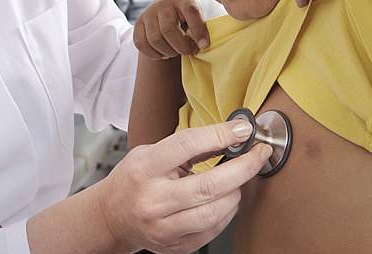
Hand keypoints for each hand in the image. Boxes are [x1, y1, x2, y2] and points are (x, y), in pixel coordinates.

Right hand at [96, 120, 271, 253]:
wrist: (112, 216)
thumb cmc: (134, 179)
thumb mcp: (150, 153)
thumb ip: (187, 146)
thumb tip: (230, 134)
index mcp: (144, 169)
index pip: (187, 145)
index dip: (219, 134)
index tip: (242, 129)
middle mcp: (153, 200)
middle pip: (209, 185)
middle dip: (243, 168)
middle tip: (259, 154)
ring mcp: (163, 227)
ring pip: (214, 212)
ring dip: (236, 193)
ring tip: (240, 180)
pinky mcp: (175, 246)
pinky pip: (212, 231)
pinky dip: (227, 212)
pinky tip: (227, 199)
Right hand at [134, 0, 208, 58]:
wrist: (165, 10)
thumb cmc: (185, 18)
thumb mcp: (196, 17)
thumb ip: (201, 27)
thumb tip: (202, 45)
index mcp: (183, 0)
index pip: (191, 12)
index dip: (199, 31)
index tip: (204, 46)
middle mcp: (163, 4)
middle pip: (168, 30)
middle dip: (181, 47)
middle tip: (189, 51)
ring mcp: (148, 13)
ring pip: (154, 40)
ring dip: (168, 52)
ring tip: (176, 51)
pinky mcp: (138, 24)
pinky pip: (141, 44)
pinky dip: (154, 54)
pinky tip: (163, 53)